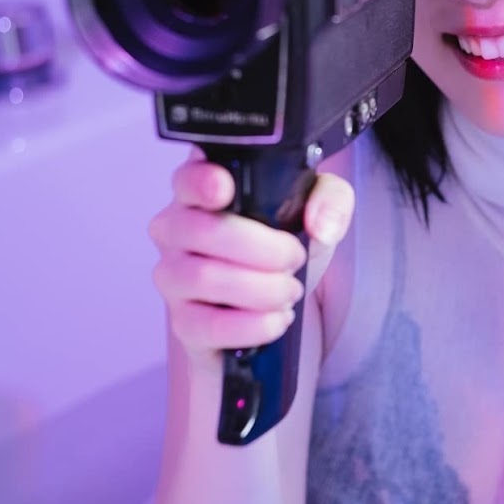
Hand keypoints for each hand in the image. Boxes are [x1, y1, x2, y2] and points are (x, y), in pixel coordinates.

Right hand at [148, 152, 354, 364]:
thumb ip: (330, 199)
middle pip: (202, 231)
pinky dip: (254, 324)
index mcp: (203, 193)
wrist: (280, 306)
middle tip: (295, 258)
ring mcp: (173, 278)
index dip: (201, 181)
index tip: (226, 190)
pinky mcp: (184, 323)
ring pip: (204, 278)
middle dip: (263, 248)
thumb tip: (320, 226)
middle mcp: (176, 231)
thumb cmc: (283, 247)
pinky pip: (209, 325)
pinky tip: (277, 319)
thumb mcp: (318, 212)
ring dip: (262, 288)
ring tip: (290, 290)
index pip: (186, 178)